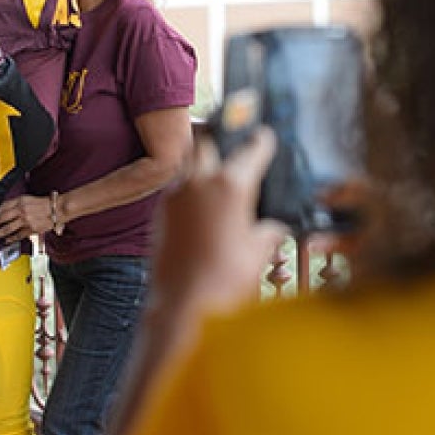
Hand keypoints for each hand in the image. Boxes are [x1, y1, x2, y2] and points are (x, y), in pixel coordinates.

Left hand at [0, 194, 51, 243]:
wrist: (57, 208)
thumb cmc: (44, 203)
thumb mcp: (27, 199)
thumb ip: (15, 204)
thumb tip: (1, 211)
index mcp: (20, 201)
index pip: (1, 206)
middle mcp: (21, 210)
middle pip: (1, 218)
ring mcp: (26, 220)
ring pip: (7, 228)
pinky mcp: (31, 229)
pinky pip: (18, 235)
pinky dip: (10, 239)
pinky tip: (5, 241)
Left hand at [150, 126, 288, 316]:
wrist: (182, 305)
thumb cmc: (226, 280)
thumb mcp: (259, 254)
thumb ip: (268, 232)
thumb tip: (274, 227)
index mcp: (232, 185)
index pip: (251, 149)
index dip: (261, 140)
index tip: (264, 135)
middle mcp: (201, 182)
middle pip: (206, 139)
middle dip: (218, 131)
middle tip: (228, 130)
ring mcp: (177, 194)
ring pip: (187, 161)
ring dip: (199, 157)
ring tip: (212, 163)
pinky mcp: (161, 211)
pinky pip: (176, 186)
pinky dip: (188, 183)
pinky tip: (199, 197)